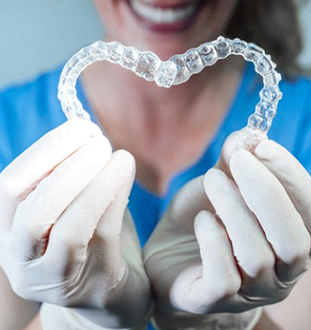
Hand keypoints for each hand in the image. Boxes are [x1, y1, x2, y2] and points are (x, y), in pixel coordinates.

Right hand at [0, 119, 150, 328]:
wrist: (108, 293)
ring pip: (67, 230)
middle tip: (99, 140)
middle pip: (32, 212)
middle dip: (67, 168)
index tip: (79, 127)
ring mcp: (54, 278)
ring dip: (95, 184)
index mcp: (11, 232)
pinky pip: (101, 237)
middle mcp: (22, 259)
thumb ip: (74, 178)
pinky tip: (126, 174)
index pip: (10, 189)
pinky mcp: (90, 285)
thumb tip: (92, 137)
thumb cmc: (90, 240)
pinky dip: (114, 199)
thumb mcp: (72, 206)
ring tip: (119, 155)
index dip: (43, 154)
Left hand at [144, 130, 310, 328]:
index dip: (295, 179)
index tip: (263, 146)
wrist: (169, 254)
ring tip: (212, 180)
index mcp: (293, 241)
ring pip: (257, 256)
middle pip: (294, 240)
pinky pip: (224, 277)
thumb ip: (235, 162)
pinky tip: (202, 220)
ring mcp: (251, 293)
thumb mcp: (221, 184)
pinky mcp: (216, 300)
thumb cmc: (203, 217)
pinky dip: (213, 240)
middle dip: (267, 192)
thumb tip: (247, 135)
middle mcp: (281, 273)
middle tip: (237, 159)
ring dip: (233, 208)